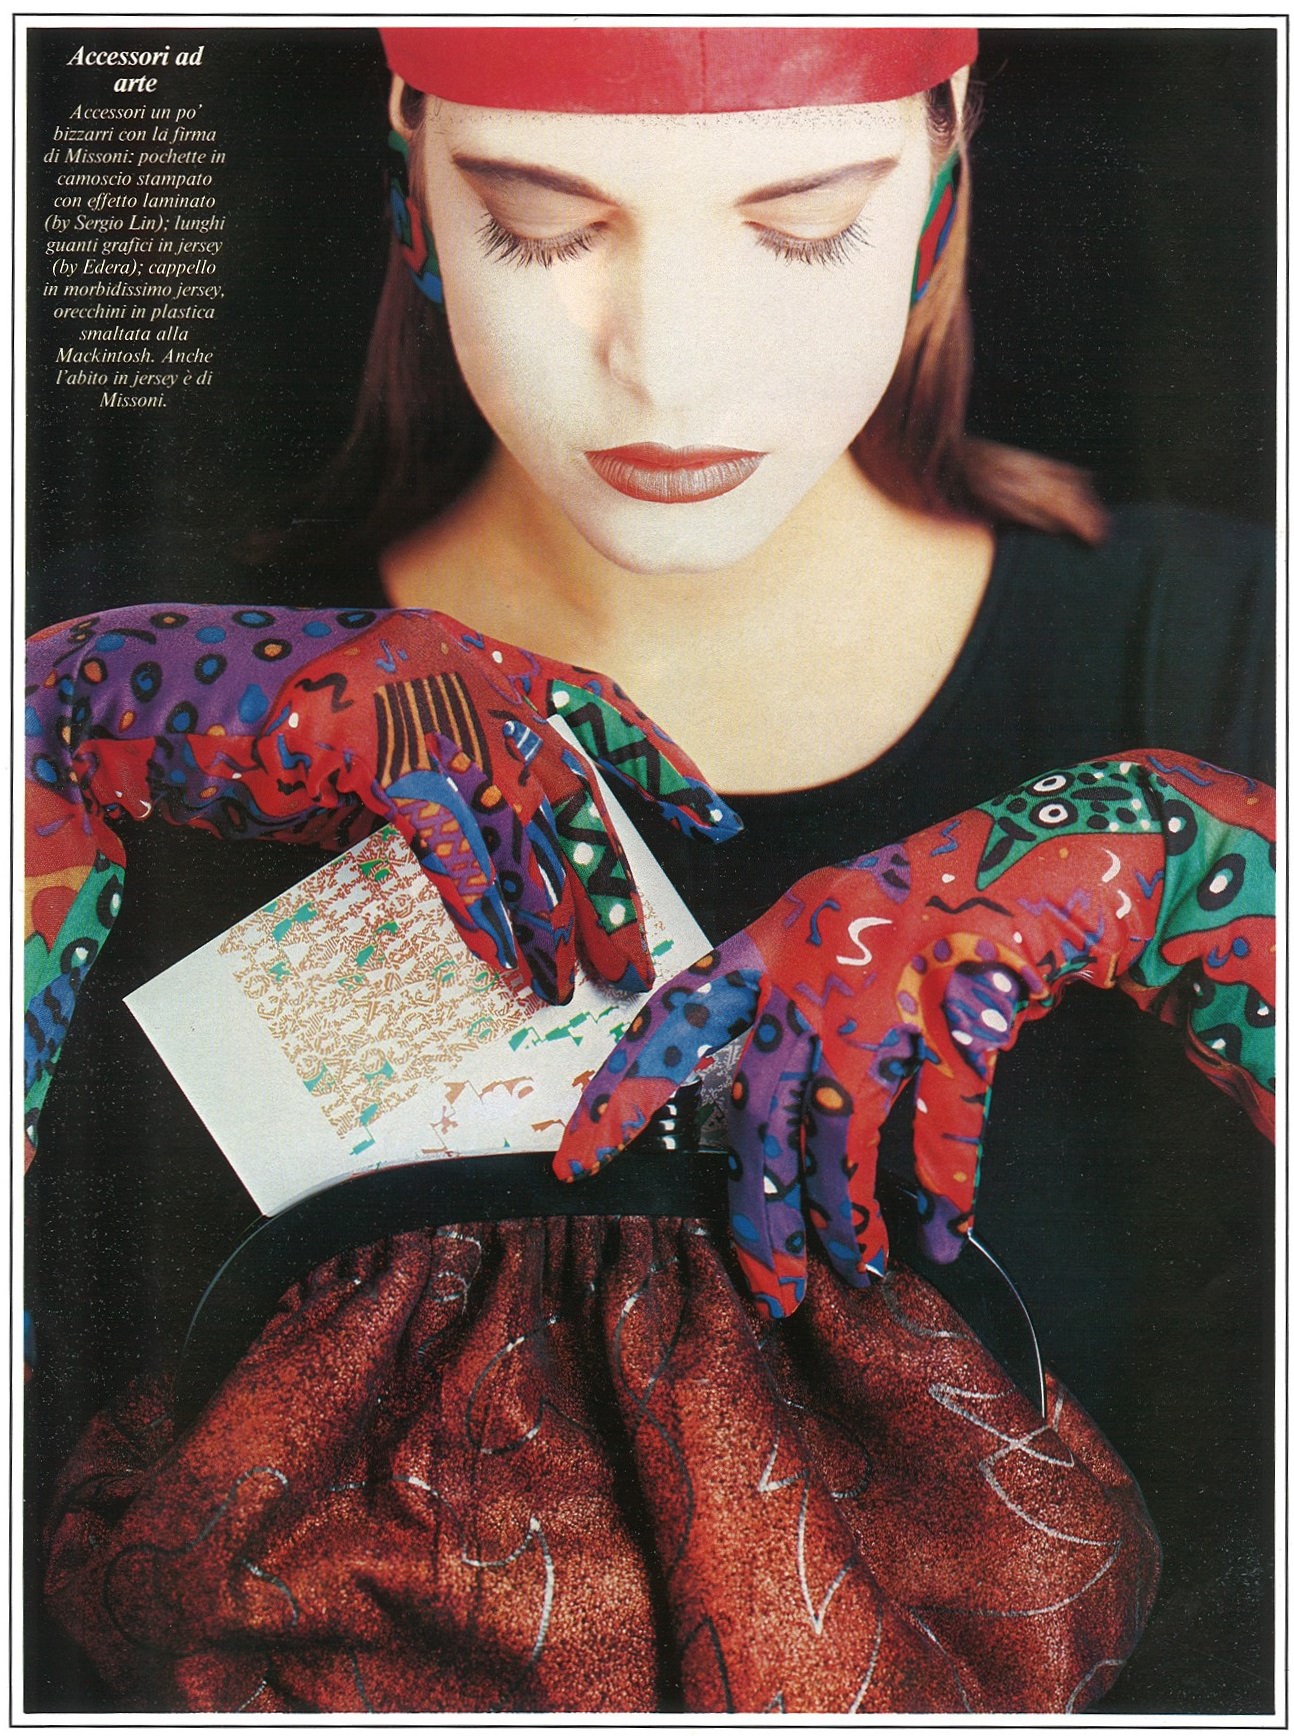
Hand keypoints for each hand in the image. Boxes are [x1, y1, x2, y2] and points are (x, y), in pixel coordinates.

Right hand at [24, 603, 738, 1157]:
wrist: (138, 702)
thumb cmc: (251, 734)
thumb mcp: (369, 758)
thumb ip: (440, 793)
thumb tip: (503, 883)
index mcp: (467, 653)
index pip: (590, 705)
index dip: (655, 766)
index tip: (713, 823)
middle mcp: (458, 662)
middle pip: (565, 784)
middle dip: (602, 879)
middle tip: (633, 959)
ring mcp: (417, 692)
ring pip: (519, 819)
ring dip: (553, 913)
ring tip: (580, 986)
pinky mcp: (374, 739)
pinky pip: (452, 841)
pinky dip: (481, 910)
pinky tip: (506, 966)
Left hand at [555, 751, 1274, 1317]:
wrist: (1039, 858)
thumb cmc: (921, 903)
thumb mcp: (826, 918)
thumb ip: (776, 996)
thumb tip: (742, 1113)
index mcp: (773, 938)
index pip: (675, 1019)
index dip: (622, 1091)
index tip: (578, 1159)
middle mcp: (817, 967)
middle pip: (760, 1115)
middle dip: (759, 1214)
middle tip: (767, 1287)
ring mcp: (890, 991)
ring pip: (843, 1136)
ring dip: (847, 1218)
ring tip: (857, 1269)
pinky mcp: (962, 1016)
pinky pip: (943, 1130)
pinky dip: (944, 1196)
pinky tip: (941, 1240)